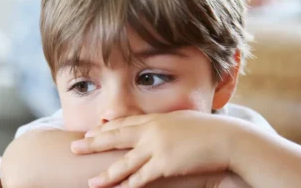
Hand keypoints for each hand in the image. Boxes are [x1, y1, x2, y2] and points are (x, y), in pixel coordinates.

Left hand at [71, 111, 241, 187]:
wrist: (226, 137)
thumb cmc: (206, 128)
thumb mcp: (180, 119)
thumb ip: (163, 124)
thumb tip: (153, 127)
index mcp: (155, 119)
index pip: (123, 123)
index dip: (105, 128)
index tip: (90, 131)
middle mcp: (151, 131)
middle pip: (115, 137)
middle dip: (93, 143)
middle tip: (74, 147)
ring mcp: (156, 147)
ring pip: (125, 163)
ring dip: (107, 174)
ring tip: (91, 182)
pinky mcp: (165, 164)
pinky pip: (142, 178)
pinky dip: (129, 185)